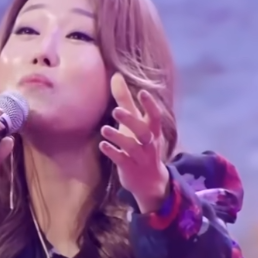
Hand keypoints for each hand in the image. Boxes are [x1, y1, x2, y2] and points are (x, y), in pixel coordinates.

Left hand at [99, 73, 169, 212]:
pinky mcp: (130, 169)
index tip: (143, 92)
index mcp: (153, 130)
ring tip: (105, 129)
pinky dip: (113, 153)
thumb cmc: (141, 145)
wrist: (150, 182)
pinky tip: (102, 146)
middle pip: (144, 131)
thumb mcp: (135, 124)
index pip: (155, 116)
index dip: (150, 105)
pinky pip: (122, 160)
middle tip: (116, 110)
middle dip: (131, 121)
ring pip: (132, 147)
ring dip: (118, 137)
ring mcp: (140, 157)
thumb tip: (116, 75)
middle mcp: (149, 143)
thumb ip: (126, 100)